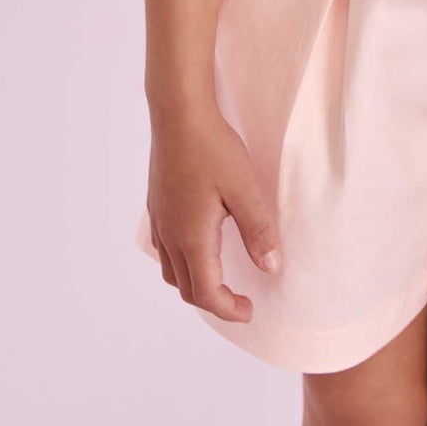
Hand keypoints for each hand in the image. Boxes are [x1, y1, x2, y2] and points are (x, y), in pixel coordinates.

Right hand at [143, 102, 281, 322]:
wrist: (178, 114)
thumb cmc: (213, 148)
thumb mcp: (244, 188)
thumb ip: (257, 231)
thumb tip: (270, 267)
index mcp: (192, 237)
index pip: (206, 292)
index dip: (228, 309)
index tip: (249, 311)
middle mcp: (170, 235)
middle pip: (186, 288)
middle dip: (213, 302)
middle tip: (240, 301)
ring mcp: (159, 220)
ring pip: (171, 271)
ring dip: (194, 284)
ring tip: (219, 279)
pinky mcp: (156, 205)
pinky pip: (164, 249)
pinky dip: (182, 262)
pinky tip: (198, 246)